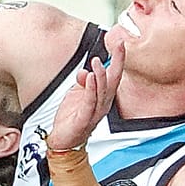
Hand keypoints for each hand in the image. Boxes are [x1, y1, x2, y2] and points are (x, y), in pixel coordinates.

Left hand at [48, 31, 126, 152]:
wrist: (64, 142)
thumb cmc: (73, 119)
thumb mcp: (76, 95)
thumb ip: (82, 82)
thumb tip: (84, 71)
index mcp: (103, 96)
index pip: (114, 74)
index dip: (118, 59)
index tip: (120, 43)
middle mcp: (103, 103)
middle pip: (114, 80)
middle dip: (117, 62)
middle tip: (118, 46)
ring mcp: (95, 111)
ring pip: (102, 90)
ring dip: (101, 74)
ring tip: (97, 61)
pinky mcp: (84, 118)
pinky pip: (89, 102)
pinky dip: (90, 89)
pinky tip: (89, 77)